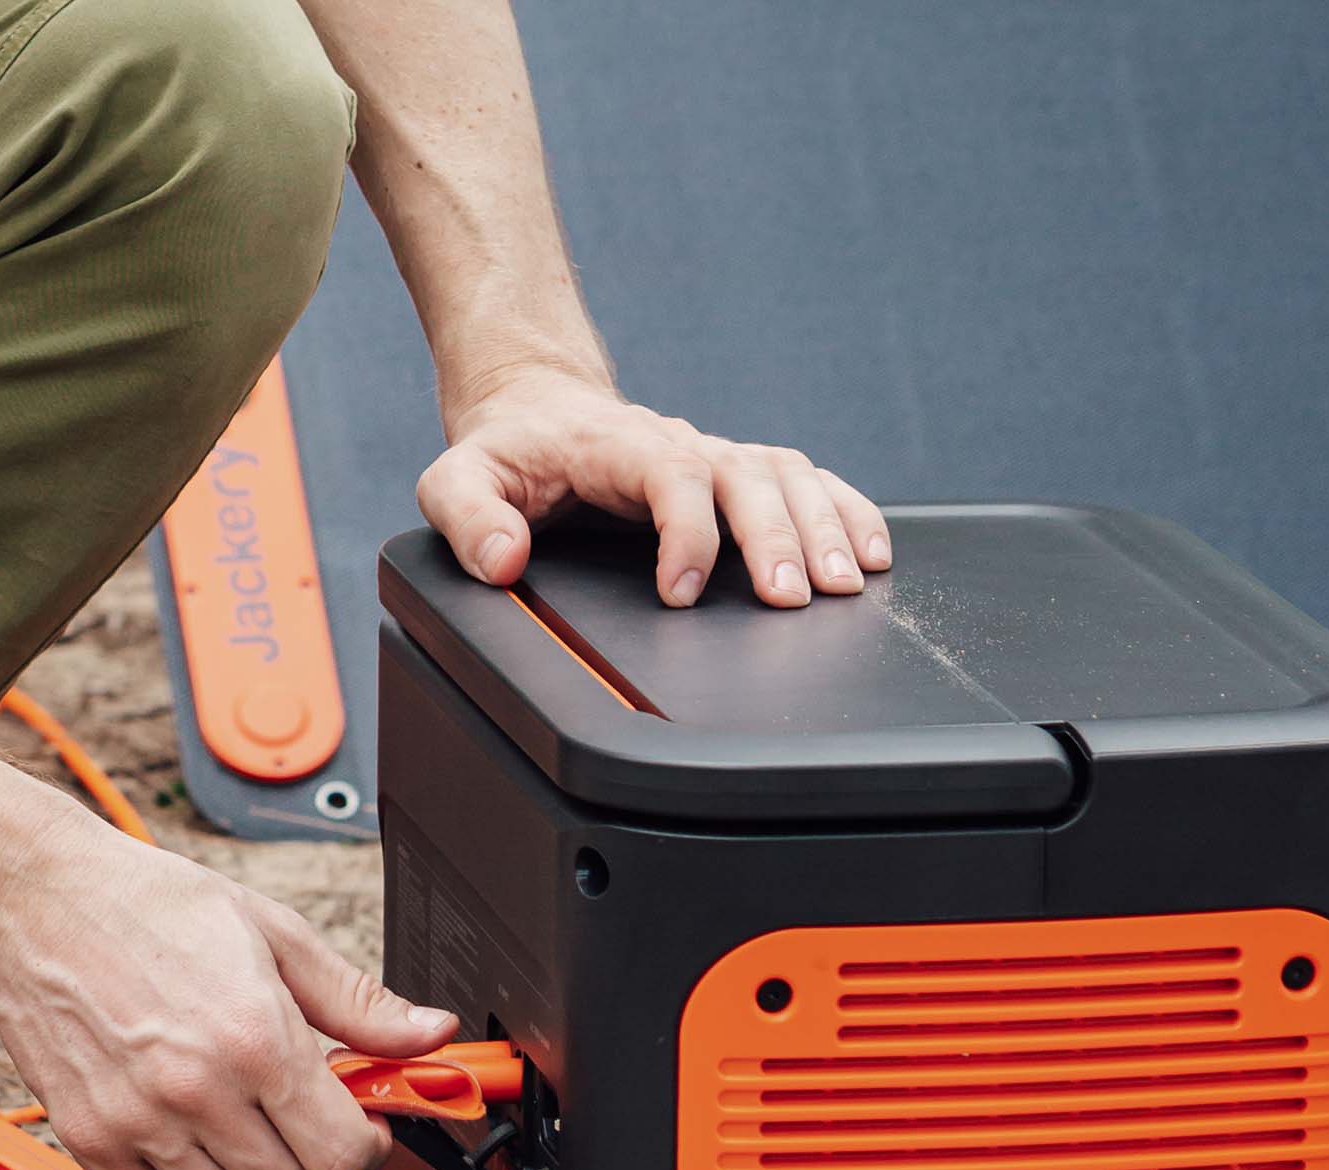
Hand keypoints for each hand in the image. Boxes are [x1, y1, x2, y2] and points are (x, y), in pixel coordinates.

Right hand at [0, 815, 455, 1169]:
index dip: (367, 1144)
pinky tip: (188, 1137)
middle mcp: (199, 1092)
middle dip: (315, 1165)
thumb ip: (356, 1001)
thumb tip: (429, 1033)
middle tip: (304, 1123)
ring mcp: (140, 1124)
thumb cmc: (148, 906)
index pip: (345, 1153)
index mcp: (257, 1038)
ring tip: (247, 1132)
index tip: (360, 1124)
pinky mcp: (92, 1141)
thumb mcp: (274, 935)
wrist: (33, 900)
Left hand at [418, 366, 890, 607]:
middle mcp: (679, 444)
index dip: (686, 530)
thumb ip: (468, 516)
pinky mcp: (735, 473)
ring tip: (846, 584)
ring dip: (824, 527)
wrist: (536, 411)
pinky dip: (846, 511)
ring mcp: (714, 456)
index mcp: (617, 445)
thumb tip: (503, 559)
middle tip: (794, 598)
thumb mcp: (455, 480)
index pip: (671, 473)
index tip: (680, 592)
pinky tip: (873, 551)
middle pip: (748, 475)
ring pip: (787, 477)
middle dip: (777, 537)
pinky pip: (806, 481)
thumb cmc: (503, 455)